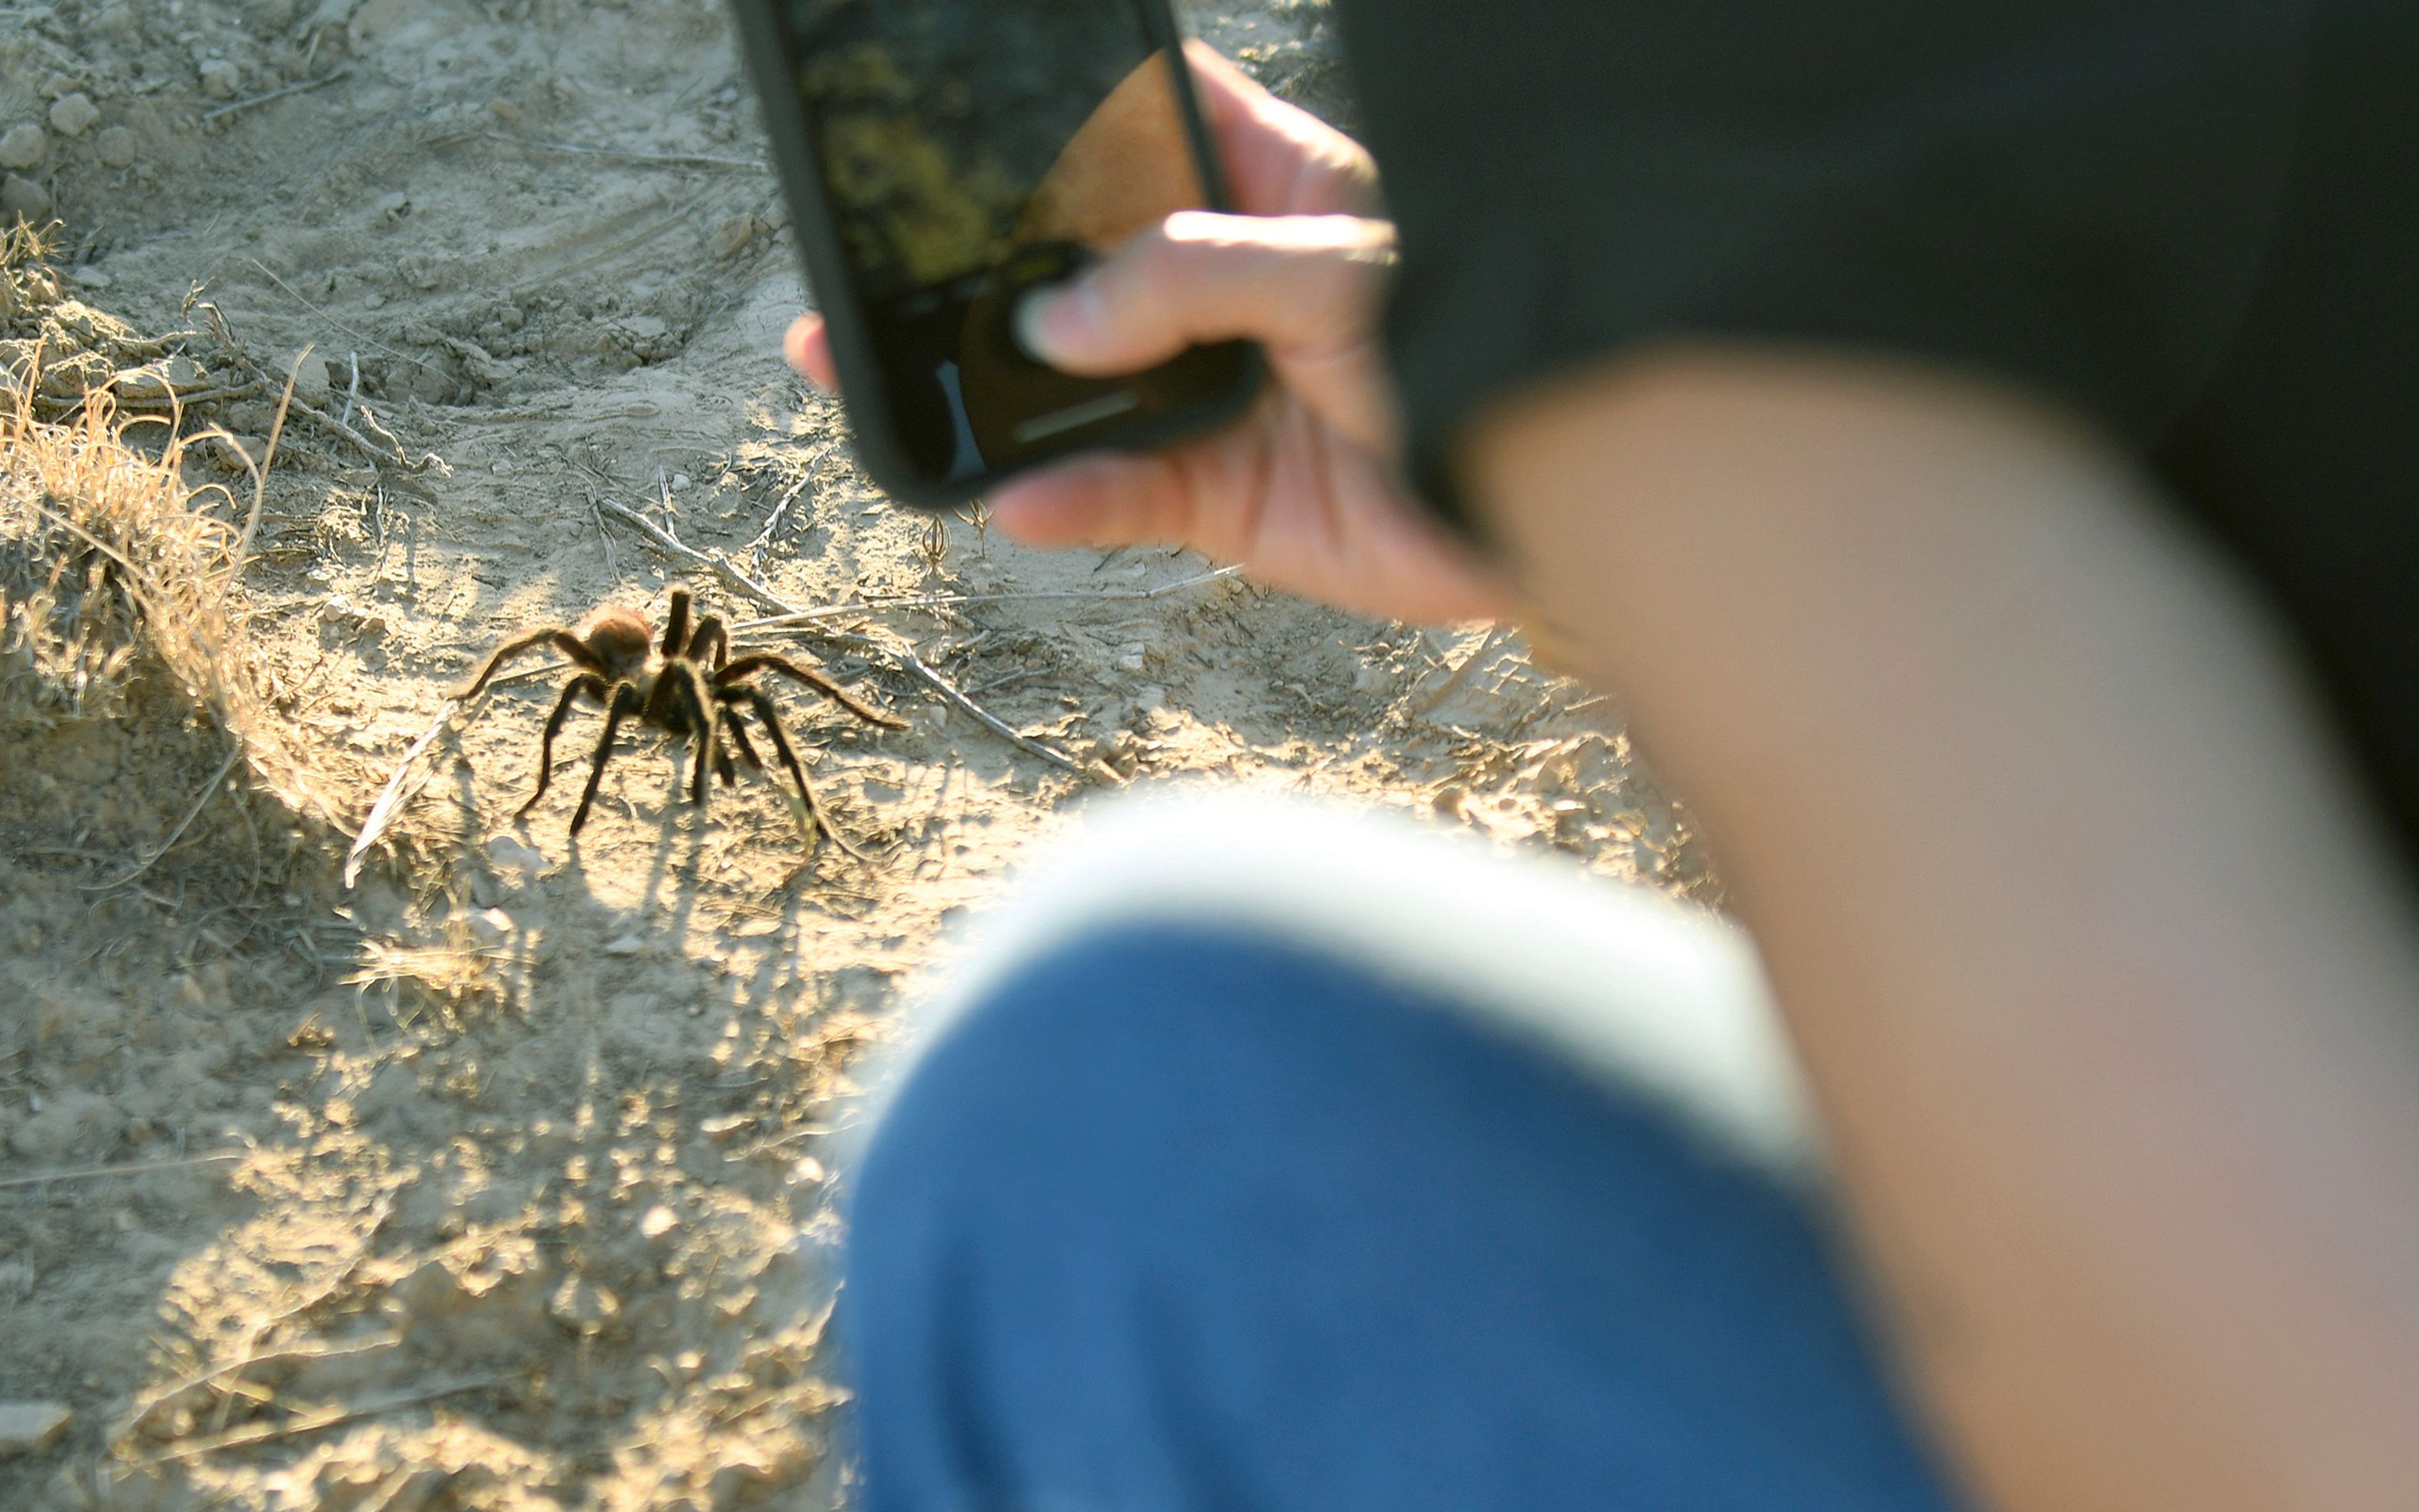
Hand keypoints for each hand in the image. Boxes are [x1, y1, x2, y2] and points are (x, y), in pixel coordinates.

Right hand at [783, 44, 1515, 627]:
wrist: (1549, 503)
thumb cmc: (1483, 345)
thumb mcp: (1338, 273)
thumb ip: (1193, 276)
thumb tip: (1058, 323)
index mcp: (1261, 185)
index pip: (1140, 114)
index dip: (1056, 101)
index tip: (953, 101)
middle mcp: (1219, 283)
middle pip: (1069, 259)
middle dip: (973, 265)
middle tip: (869, 266)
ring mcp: (1208, 390)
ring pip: (1066, 385)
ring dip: (983, 391)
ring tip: (876, 375)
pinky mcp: (1216, 495)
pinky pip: (1113, 495)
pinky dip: (1062, 500)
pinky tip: (1017, 497)